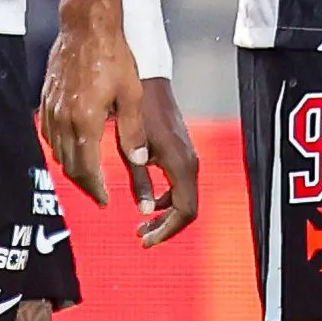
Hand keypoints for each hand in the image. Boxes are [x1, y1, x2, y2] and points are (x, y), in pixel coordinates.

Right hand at [36, 12, 146, 217]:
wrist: (87, 26)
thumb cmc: (114, 56)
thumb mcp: (131, 94)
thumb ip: (133, 131)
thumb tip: (139, 161)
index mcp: (86, 121)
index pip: (86, 169)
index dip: (95, 189)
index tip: (104, 200)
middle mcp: (64, 119)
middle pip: (69, 165)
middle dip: (83, 183)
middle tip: (97, 193)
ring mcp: (52, 108)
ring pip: (56, 150)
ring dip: (70, 167)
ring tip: (86, 174)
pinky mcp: (46, 97)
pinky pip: (48, 132)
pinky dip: (58, 147)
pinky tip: (70, 146)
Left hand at [129, 74, 198, 243]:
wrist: (146, 81)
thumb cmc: (138, 111)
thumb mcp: (131, 150)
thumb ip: (138, 181)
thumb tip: (143, 210)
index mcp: (181, 165)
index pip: (185, 211)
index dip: (167, 230)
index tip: (146, 240)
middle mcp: (189, 163)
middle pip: (187, 209)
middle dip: (165, 226)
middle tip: (142, 236)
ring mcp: (187, 157)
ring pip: (184, 198)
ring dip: (164, 214)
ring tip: (141, 223)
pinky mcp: (180, 152)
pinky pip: (179, 185)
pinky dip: (165, 199)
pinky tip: (146, 199)